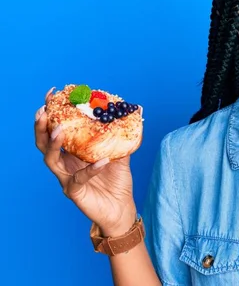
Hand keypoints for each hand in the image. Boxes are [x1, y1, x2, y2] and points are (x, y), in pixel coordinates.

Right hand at [34, 87, 137, 235]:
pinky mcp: (74, 192)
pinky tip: (103, 161)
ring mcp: (66, 178)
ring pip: (50, 160)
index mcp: (73, 153)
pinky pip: (79, 178)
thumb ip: (121, 139)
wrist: (122, 209)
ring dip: (53, 143)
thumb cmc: (117, 183)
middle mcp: (65, 164)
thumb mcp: (121, 157)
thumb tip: (130, 117)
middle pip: (43, 143)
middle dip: (41, 126)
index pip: (56, 130)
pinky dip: (91, 169)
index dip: (51, 114)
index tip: (52, 94)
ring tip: (60, 130)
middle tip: (44, 111)